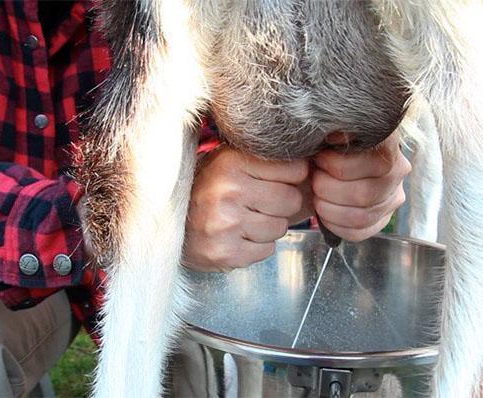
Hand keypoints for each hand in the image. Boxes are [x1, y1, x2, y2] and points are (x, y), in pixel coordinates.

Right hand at [184, 145, 307, 271]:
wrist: (168, 225)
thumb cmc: (205, 191)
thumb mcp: (228, 163)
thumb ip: (265, 161)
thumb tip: (314, 167)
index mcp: (231, 162)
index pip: (294, 169)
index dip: (290, 178)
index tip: (276, 180)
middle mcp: (228, 191)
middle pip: (291, 200)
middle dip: (281, 204)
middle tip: (258, 204)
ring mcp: (226, 224)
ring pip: (280, 227)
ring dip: (268, 227)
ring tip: (244, 220)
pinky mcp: (226, 252)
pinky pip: (267, 250)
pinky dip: (257, 246)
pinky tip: (238, 237)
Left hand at [312, 131, 410, 241]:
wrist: (318, 161)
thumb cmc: (323, 144)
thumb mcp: (327, 132)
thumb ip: (333, 130)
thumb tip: (336, 134)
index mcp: (388, 143)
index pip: (377, 162)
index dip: (340, 165)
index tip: (320, 158)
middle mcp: (398, 170)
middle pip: (365, 194)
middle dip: (328, 188)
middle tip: (315, 178)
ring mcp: (393, 197)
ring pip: (361, 216)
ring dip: (328, 208)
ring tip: (317, 194)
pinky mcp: (382, 219)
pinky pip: (359, 232)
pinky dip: (334, 225)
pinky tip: (324, 211)